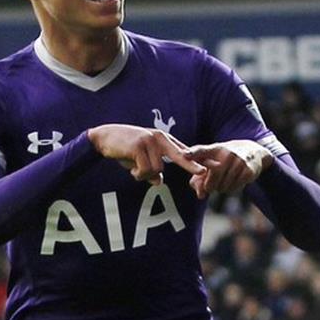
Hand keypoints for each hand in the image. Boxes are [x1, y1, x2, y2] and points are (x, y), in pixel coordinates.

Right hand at [88, 124, 205, 185]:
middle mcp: (159, 138)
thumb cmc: (124, 149)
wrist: (104, 137)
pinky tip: (130, 168)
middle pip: (180, 155)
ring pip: (157, 170)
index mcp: (163, 140)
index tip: (215, 165)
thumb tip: (159, 182)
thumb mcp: (140, 160)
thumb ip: (152, 169)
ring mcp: (150, 141)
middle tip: (204, 172)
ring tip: (134, 168)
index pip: (184, 151)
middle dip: (192, 165)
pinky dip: (138, 174)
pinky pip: (145, 170)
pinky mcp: (139, 146)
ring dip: (144, 175)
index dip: (198, 160)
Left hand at [186, 140, 272, 198]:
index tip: (184, 155)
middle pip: (211, 181)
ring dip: (222, 188)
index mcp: (215, 149)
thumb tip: (200, 195)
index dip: (193, 153)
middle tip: (215, 180)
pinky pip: (234, 189)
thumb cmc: (225, 158)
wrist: (252, 151)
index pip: (202, 150)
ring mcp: (239, 162)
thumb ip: (200, 177)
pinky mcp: (248, 171)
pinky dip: (232, 188)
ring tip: (226, 177)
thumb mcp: (212, 161)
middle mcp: (227, 154)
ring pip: (223, 187)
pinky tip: (236, 178)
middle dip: (210, 186)